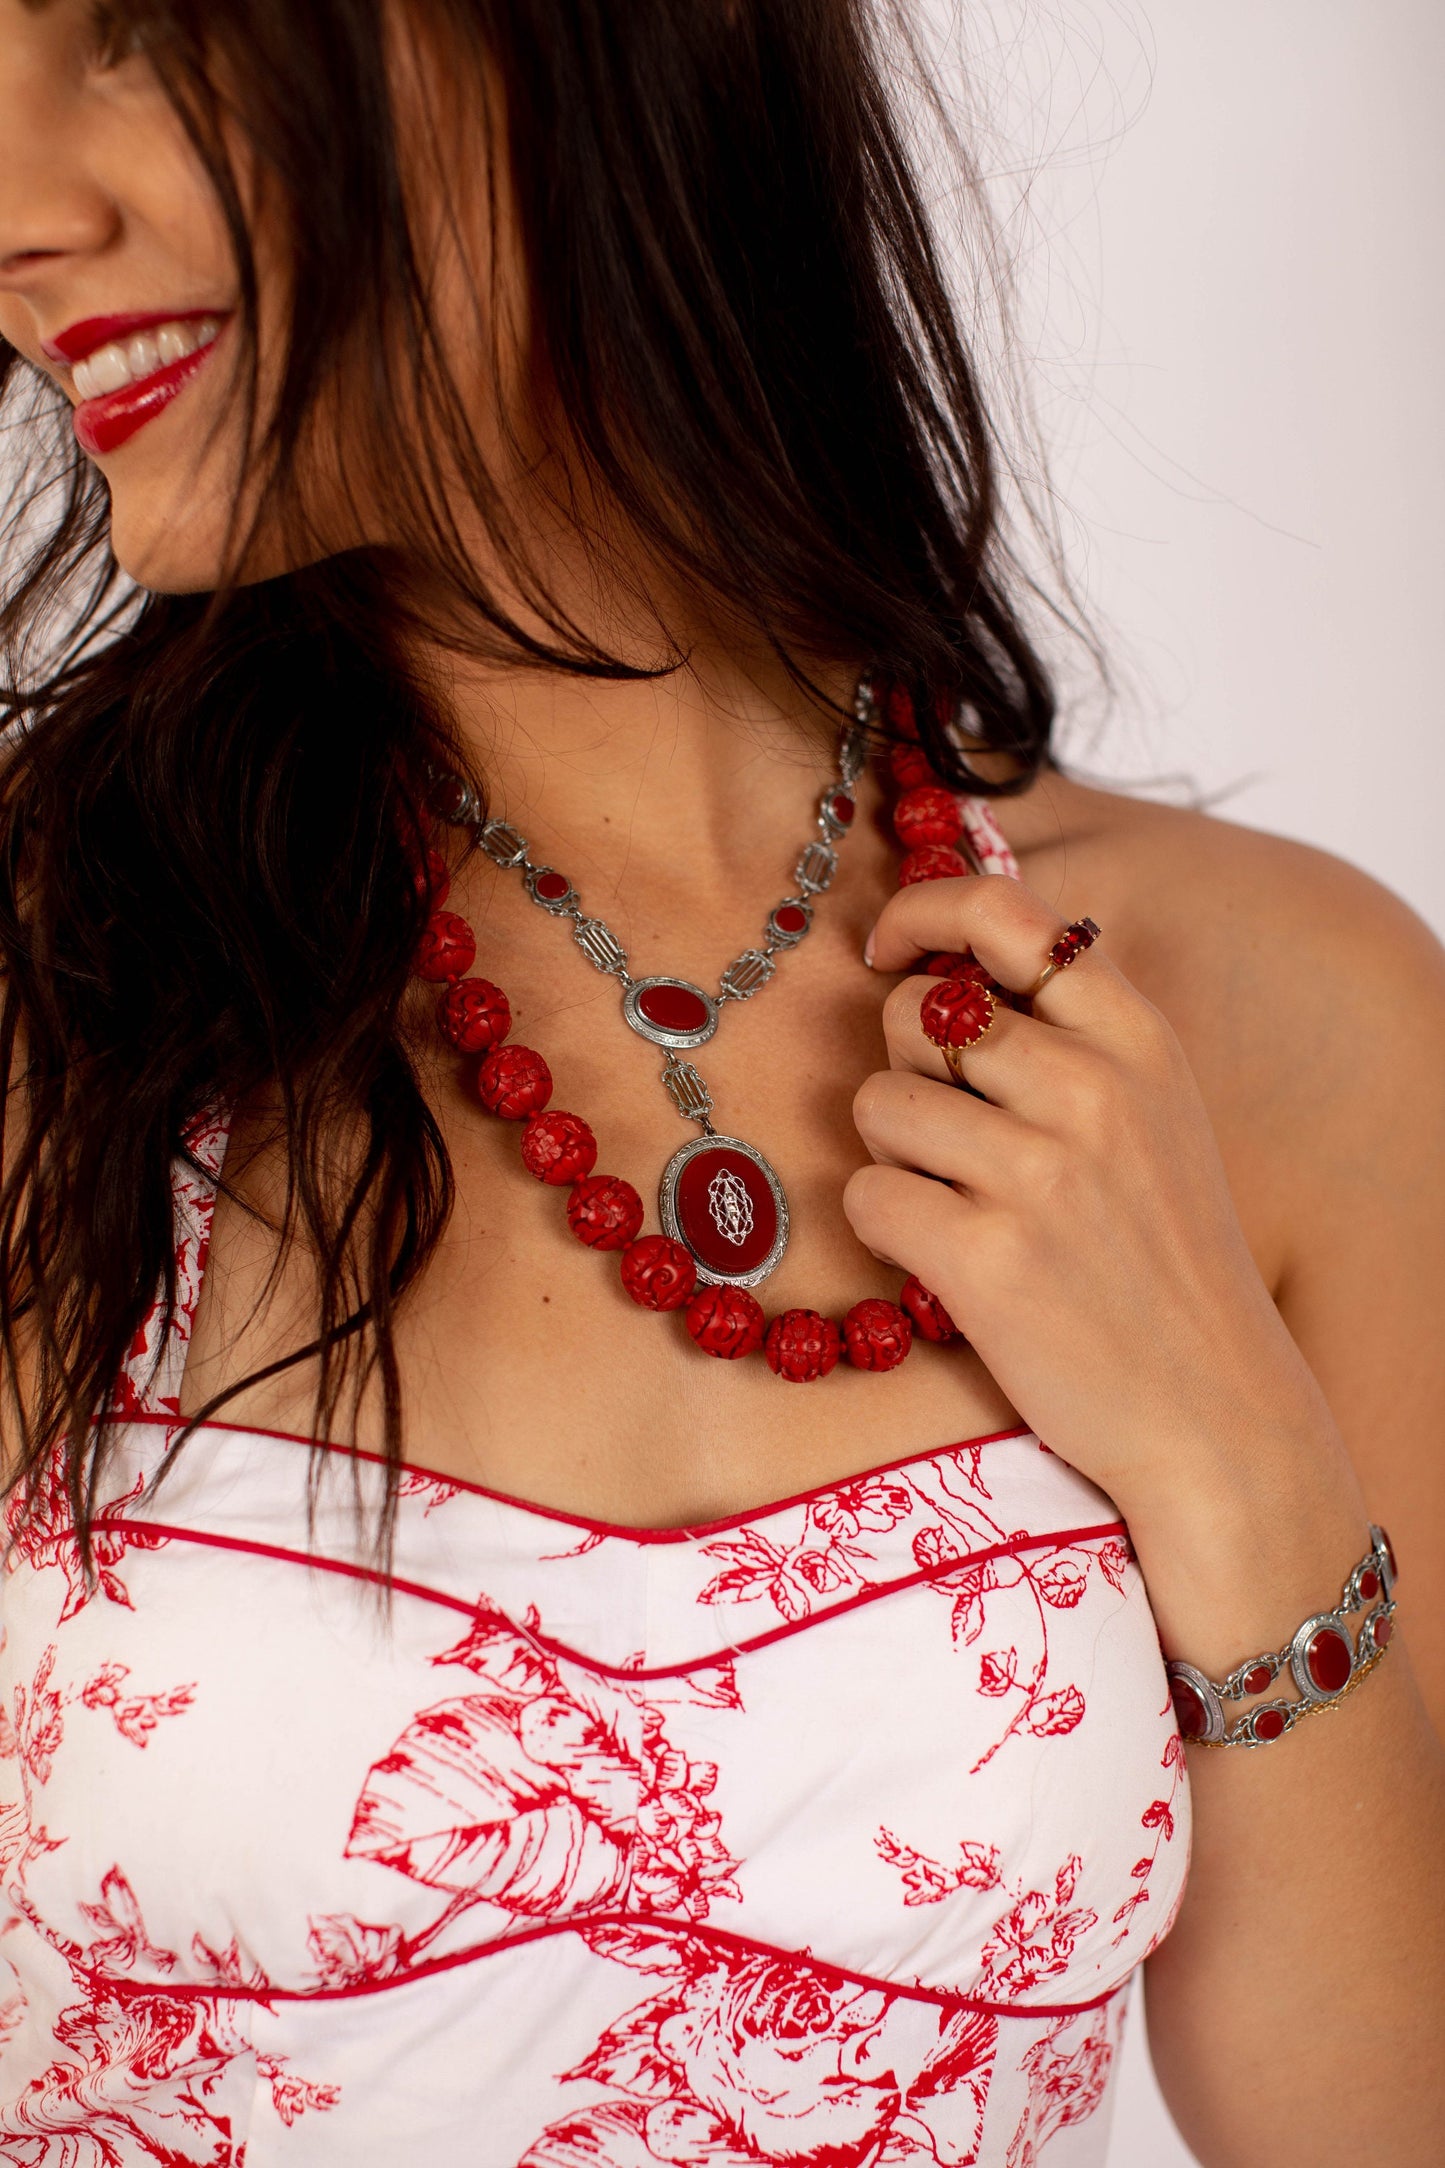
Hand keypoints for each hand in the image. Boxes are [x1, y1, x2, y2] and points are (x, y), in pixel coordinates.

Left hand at [846, 874, 1342, 1520]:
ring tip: (957, 1204)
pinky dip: (886, 1229)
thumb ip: (1070, 1032)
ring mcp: (1039, 1173)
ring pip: (876, 1102)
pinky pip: (867, 1196)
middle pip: (910, 1013)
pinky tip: (941, 1261)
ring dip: (894, 1154)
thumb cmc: (1164, 1257)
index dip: (920, 912)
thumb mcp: (1155, 1113)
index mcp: (1135, 1039)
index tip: (889, 948)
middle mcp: (1090, 1089)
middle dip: (905, 1070)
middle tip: (954, 1139)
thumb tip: (943, 963)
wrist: (1216, 1411)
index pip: (1001, 914)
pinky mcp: (986, 1259)